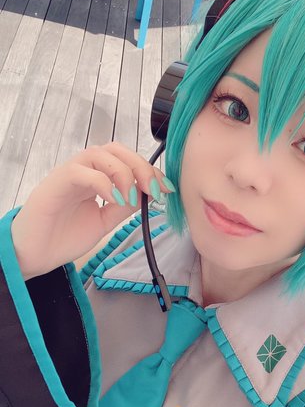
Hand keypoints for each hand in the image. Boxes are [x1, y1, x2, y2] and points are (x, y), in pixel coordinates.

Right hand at [10, 142, 173, 279]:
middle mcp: (83, 170)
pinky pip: (81, 171)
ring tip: (133, 195)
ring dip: (124, 171)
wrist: (34, 255)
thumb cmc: (63, 237)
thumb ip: (123, 206)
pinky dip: (103, 182)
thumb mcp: (104, 221)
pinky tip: (114, 199)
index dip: (149, 171)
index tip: (167, 189)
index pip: (126, 161)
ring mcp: (69, 173)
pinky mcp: (56, 182)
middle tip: (155, 190)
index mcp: (96, 177)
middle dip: (141, 166)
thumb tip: (145, 194)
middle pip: (116, 151)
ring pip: (100, 154)